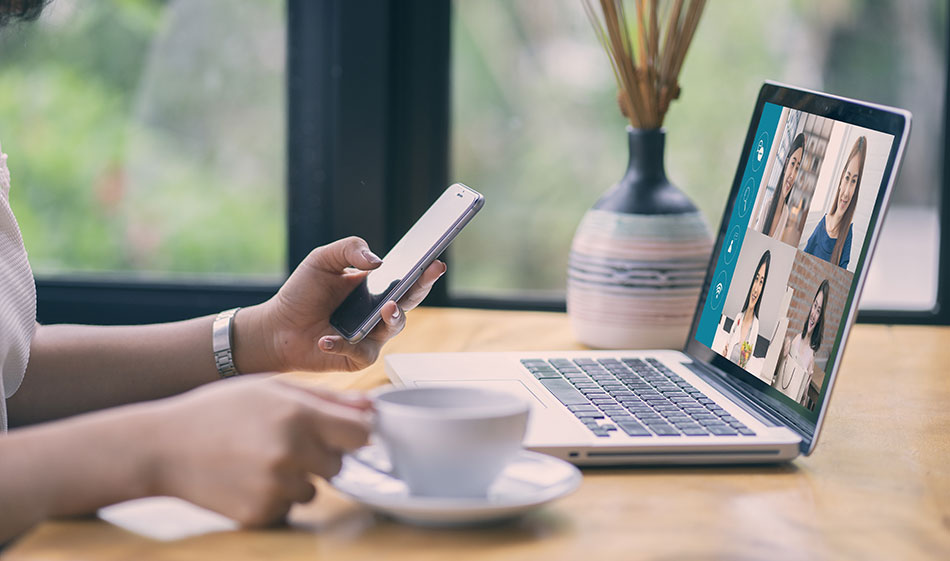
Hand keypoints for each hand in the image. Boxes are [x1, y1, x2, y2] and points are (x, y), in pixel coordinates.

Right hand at [149, 376, 370, 526]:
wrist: (163, 446)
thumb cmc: (219, 410)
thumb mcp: (271, 388)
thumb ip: (326, 398)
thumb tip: (372, 407)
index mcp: (299, 415)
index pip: (360, 433)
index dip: (352, 432)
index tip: (340, 432)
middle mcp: (292, 451)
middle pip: (339, 464)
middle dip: (321, 455)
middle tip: (283, 441)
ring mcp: (276, 485)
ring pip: (314, 489)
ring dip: (297, 478)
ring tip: (259, 458)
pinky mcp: (261, 512)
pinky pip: (288, 507)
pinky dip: (274, 496)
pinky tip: (246, 478)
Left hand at [235, 236, 444, 372]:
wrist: (278, 327)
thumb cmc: (302, 293)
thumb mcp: (322, 260)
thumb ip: (350, 249)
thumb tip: (378, 261)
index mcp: (376, 287)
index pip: (406, 278)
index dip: (423, 270)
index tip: (435, 261)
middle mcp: (379, 312)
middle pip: (409, 301)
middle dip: (421, 287)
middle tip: (425, 275)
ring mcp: (372, 336)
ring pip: (394, 327)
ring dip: (392, 317)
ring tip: (385, 308)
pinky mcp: (358, 358)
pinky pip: (360, 352)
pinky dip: (343, 344)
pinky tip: (326, 338)